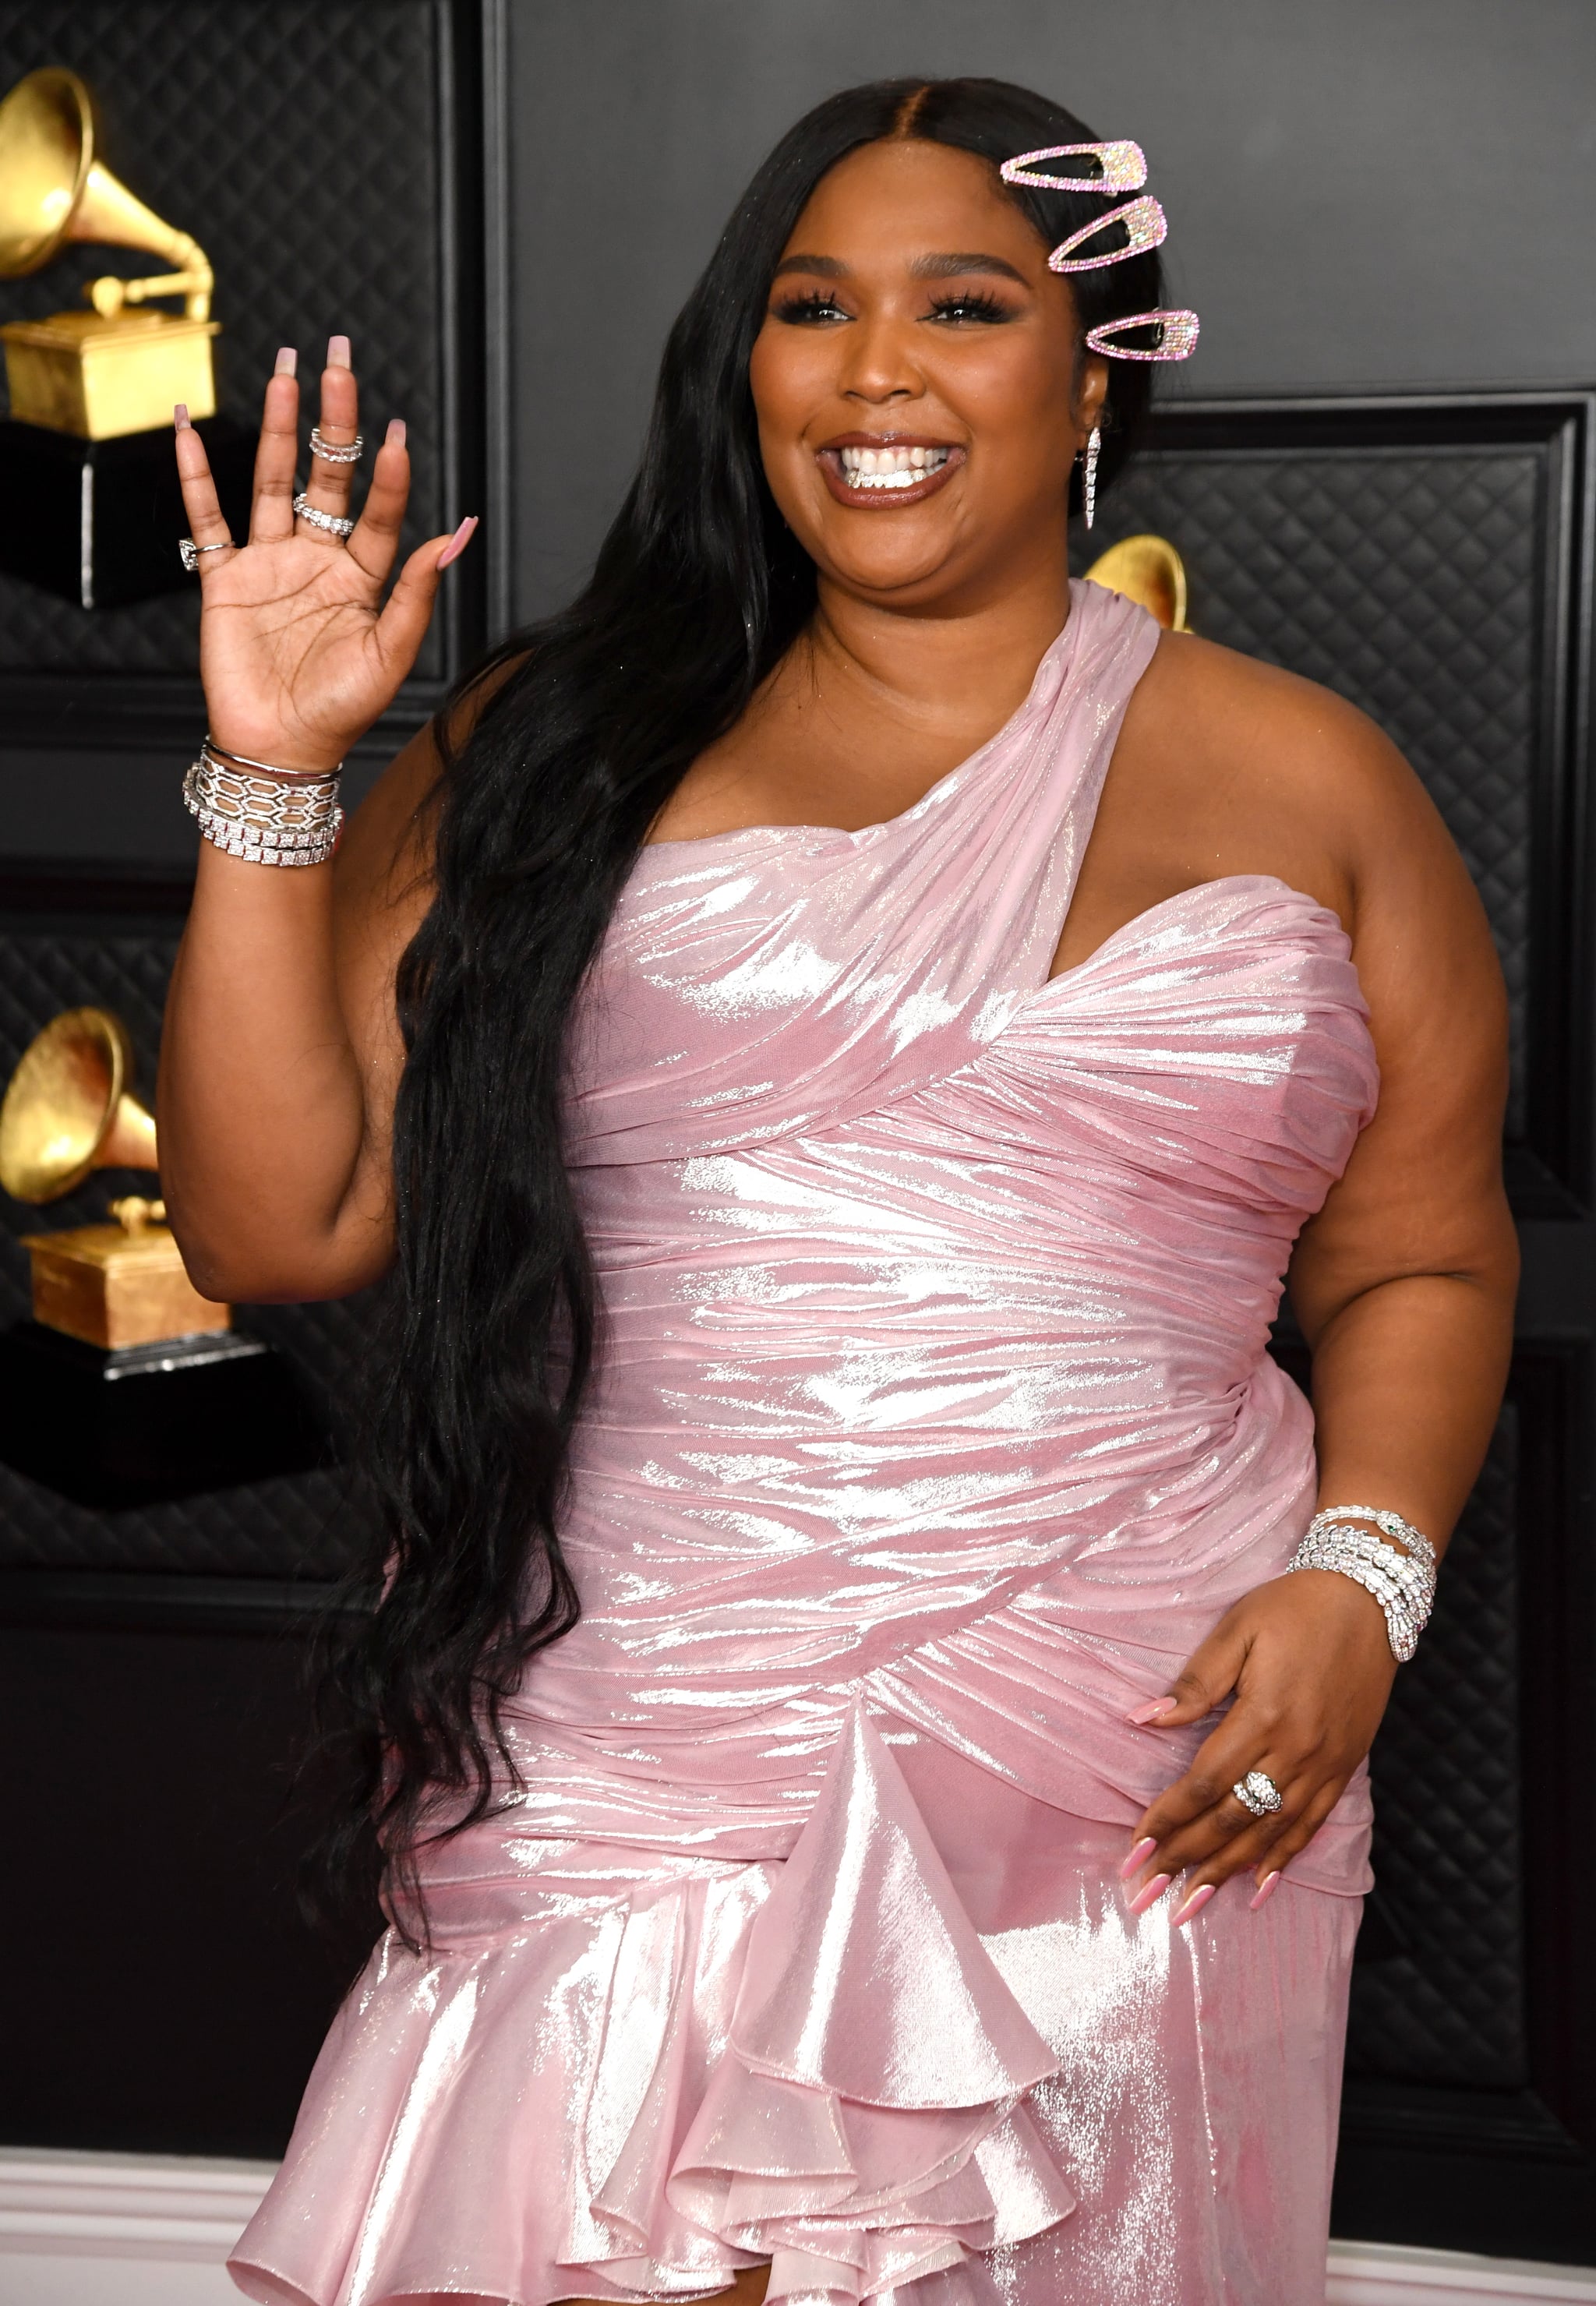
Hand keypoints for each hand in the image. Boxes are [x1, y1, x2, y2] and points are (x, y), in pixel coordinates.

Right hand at [173, 336, 476, 772]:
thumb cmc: (341, 711)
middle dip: (331, 419)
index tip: (395, 432)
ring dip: (275, 427)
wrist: (282, 749)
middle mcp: (317, 560)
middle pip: (326, 475)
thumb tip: (456, 534)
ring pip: (271, 480)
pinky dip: (196, 472)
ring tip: (284, 372)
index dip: (387, 474)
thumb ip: (417, 592)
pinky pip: (207, 516)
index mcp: (362, 579)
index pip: (378, 511)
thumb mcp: (392, 654)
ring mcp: (270, 564)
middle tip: (338, 361)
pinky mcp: (225, 580)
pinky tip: (189, 427)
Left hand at [1119, 1566, 1397, 1923]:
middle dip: (1185, 1859)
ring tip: (1190, 1905)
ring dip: (1227, 1872)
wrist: (1370, 1599)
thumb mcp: (1237, 1630)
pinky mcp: (1345, 1765)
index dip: (1167, 1820)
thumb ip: (1196, 1682)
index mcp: (1263, 1716)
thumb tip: (1143, 1719)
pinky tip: (1258, 1886)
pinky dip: (1282, 1859)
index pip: (1205, 1784)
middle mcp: (1296, 1751)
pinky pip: (1310, 1824)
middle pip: (1232, 1820)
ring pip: (1270, 1833)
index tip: (1134, 1850)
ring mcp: (1325, 1764)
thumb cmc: (1295, 1607)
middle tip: (1147, 1893)